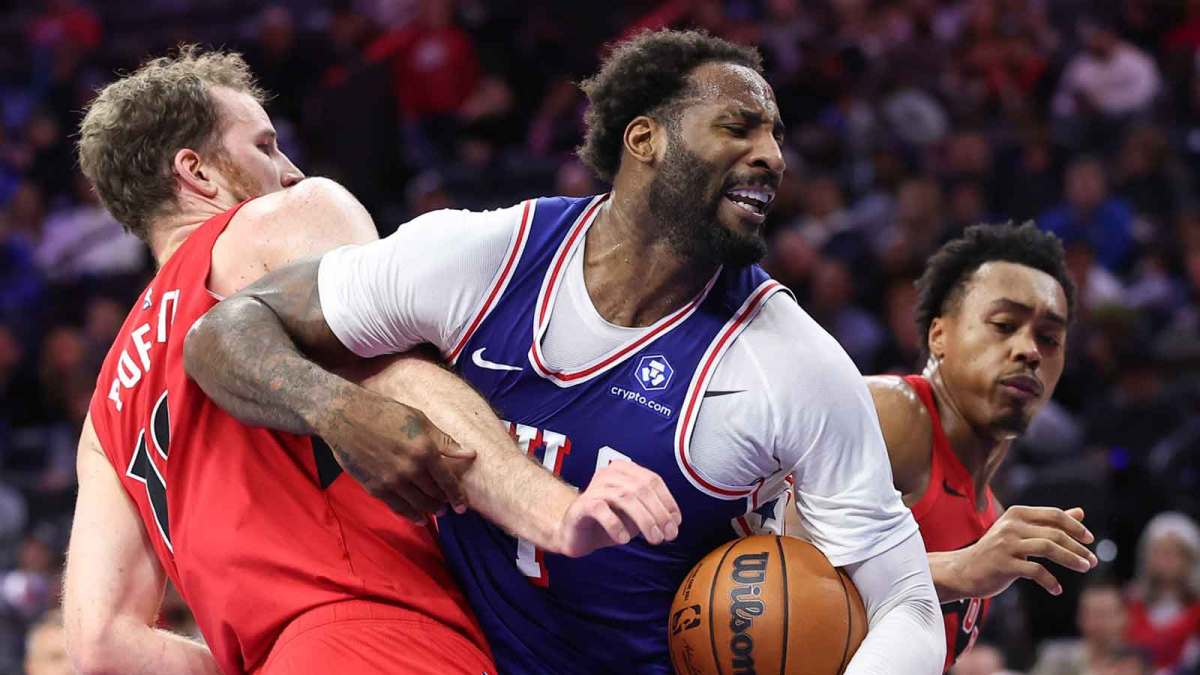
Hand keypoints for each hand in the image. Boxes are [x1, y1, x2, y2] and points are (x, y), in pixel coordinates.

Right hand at [317, 387, 475, 523]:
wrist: (345, 416)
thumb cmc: (385, 412)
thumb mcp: (419, 420)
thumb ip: (445, 440)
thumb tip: (470, 454)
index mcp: (424, 450)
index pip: (447, 480)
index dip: (457, 495)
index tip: (463, 506)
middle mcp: (410, 469)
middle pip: (434, 494)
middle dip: (444, 501)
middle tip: (448, 504)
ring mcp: (392, 481)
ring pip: (418, 504)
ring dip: (430, 509)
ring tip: (437, 510)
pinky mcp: (375, 488)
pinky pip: (398, 507)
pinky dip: (411, 515)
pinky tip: (419, 518)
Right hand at [554, 460, 681, 557]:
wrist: (574, 533)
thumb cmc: (608, 522)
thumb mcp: (635, 515)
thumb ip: (652, 513)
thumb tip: (673, 522)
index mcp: (624, 470)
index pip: (652, 480)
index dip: (668, 501)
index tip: (676, 523)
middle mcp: (609, 473)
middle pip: (641, 488)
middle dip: (659, 513)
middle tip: (668, 535)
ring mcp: (594, 488)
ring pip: (625, 497)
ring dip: (644, 520)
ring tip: (654, 539)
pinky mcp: (581, 505)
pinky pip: (601, 510)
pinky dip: (616, 525)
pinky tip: (623, 540)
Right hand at [954, 506, 1097, 597]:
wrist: (964, 570)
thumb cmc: (997, 551)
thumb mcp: (1021, 532)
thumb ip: (1049, 522)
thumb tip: (1080, 512)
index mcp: (1017, 514)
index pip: (1053, 515)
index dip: (1075, 526)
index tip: (1090, 539)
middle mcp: (1011, 526)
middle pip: (1054, 533)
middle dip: (1077, 547)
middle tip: (1092, 561)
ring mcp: (1006, 544)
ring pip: (1047, 548)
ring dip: (1071, 560)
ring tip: (1084, 568)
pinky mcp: (1003, 564)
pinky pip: (1035, 571)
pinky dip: (1050, 581)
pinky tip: (1056, 589)